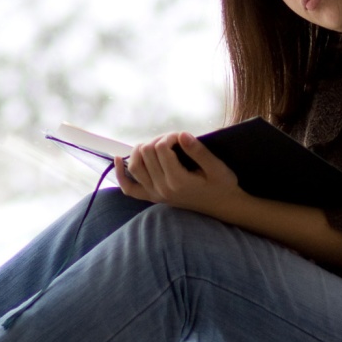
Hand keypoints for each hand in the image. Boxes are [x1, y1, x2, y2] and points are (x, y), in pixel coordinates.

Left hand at [115, 132, 242, 215]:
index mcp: (178, 180)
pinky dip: (120, 173)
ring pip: (135, 166)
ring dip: (141, 150)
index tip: (182, 136)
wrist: (222, 206)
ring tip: (157, 145)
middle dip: (158, 140)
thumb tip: (181, 134)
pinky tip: (119, 159)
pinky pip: (129, 188)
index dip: (170, 136)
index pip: (162, 148)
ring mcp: (155, 194)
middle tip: (173, 140)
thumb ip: (198, 151)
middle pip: (147, 153)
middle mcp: (163, 188)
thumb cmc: (222, 185)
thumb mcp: (217, 167)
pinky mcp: (152, 198)